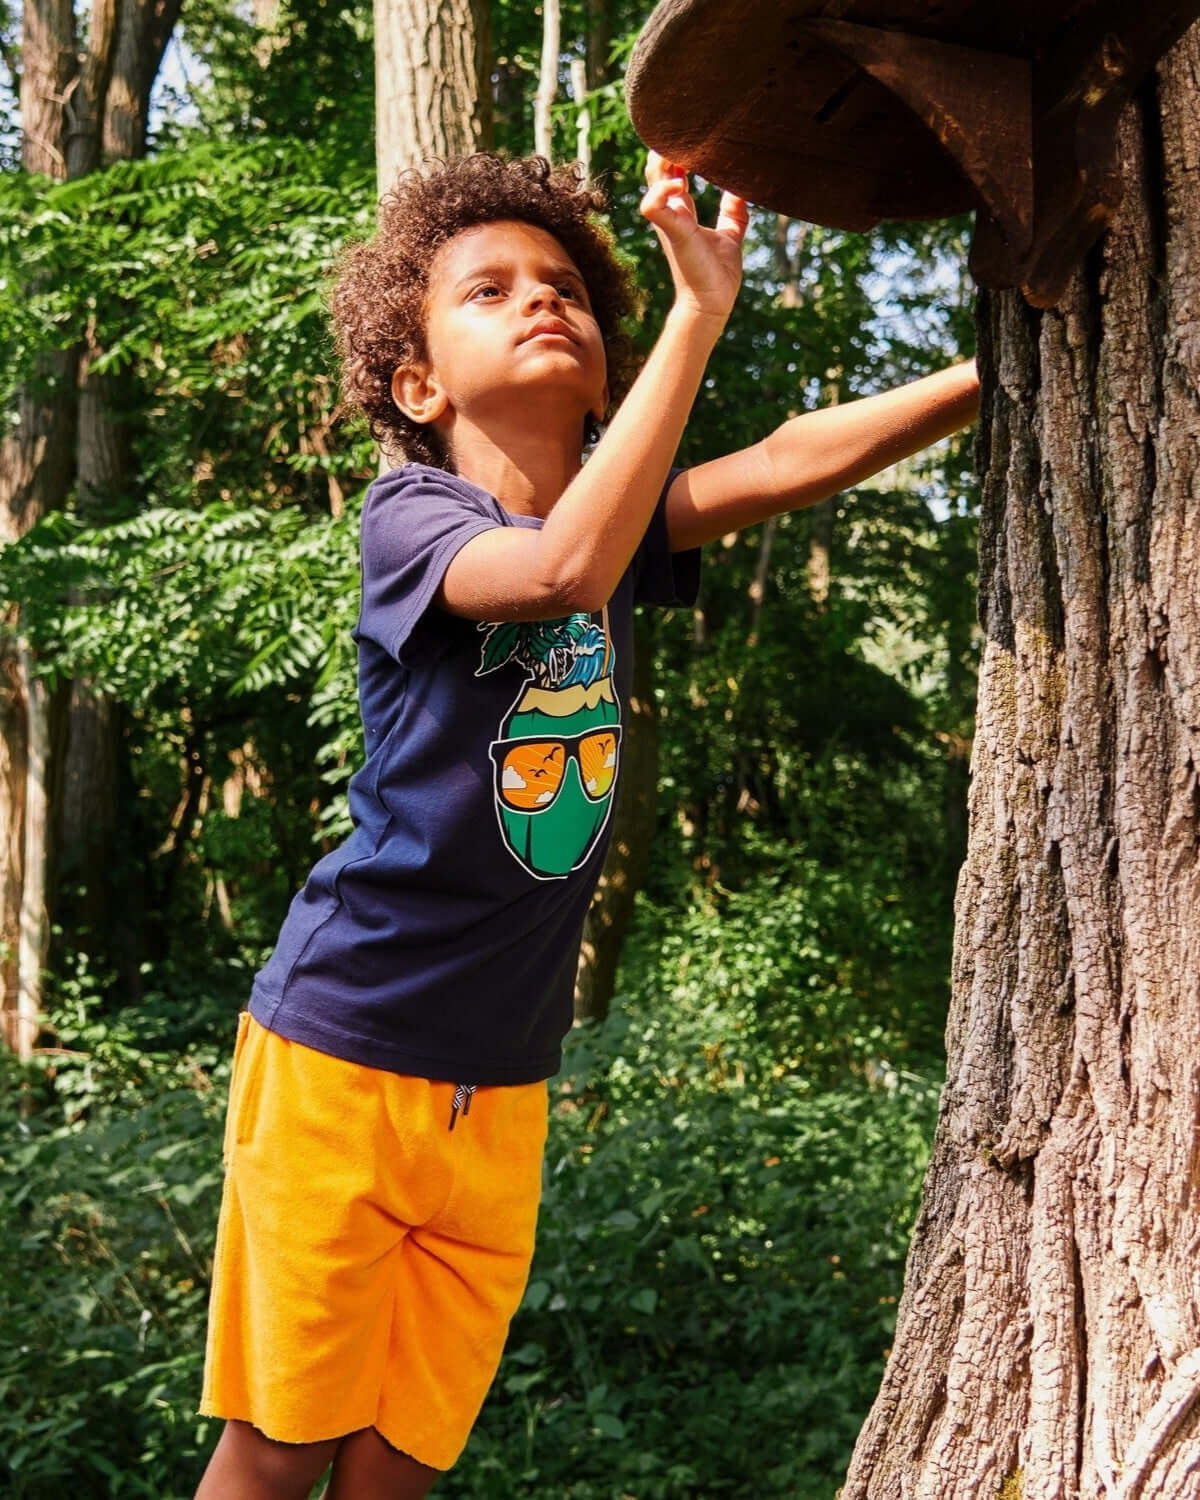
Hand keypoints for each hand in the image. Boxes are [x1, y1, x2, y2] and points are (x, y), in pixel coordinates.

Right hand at [640, 151, 748, 324]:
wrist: (713, 303)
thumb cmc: (718, 274)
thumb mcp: (730, 235)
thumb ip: (733, 212)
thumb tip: (742, 189)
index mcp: (683, 211)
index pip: (671, 170)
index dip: (678, 151)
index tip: (696, 136)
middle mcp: (673, 212)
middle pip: (657, 167)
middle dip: (667, 147)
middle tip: (689, 134)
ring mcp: (670, 222)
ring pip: (652, 179)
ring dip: (662, 160)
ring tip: (682, 150)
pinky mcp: (673, 233)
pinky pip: (653, 206)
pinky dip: (662, 190)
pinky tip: (681, 183)